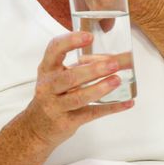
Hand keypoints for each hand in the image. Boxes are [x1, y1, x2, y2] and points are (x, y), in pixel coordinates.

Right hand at [22, 31, 133, 147]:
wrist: (36, 128)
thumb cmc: (51, 95)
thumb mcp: (55, 76)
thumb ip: (79, 66)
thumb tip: (116, 57)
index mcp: (47, 69)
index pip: (54, 50)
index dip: (71, 41)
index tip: (89, 37)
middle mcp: (48, 87)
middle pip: (70, 77)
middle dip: (93, 70)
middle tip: (113, 64)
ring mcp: (56, 106)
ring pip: (78, 97)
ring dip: (99, 88)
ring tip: (117, 80)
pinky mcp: (67, 122)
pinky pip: (91, 114)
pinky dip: (111, 108)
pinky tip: (127, 102)